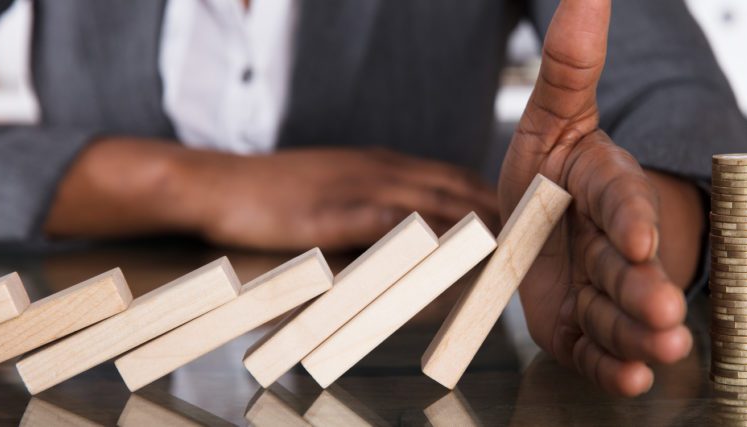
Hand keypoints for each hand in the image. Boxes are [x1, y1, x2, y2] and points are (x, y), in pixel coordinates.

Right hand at [47, 140, 498, 250]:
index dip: (489, 198)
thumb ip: (373, 209)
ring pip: (434, 202)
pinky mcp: (335, 211)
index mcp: (382, 166)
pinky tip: (450, 252)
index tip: (518, 218)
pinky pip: (392, 223)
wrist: (217, 185)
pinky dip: (428, 237)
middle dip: (497, 212)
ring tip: (510, 247)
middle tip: (530, 237)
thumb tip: (409, 233)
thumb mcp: (333, 192)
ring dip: (475, 224)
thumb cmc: (273, 195)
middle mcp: (380, 171)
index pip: (452, 179)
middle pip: (456, 188)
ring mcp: (358, 187)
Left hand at [500, 0, 696, 395]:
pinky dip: (612, 365)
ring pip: (618, 312)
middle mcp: (611, 242)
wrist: (553, 226)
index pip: (620, 198)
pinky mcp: (579, 326)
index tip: (637, 237)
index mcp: (606, 185)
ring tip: (659, 350)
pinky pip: (596, 346)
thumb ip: (569, 66)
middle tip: (666, 312)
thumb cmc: (557, 174)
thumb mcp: (554, 118)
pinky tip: (629, 379)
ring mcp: (598, 288)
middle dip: (646, 289)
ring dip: (638, 333)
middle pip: (628, 267)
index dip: (629, 217)